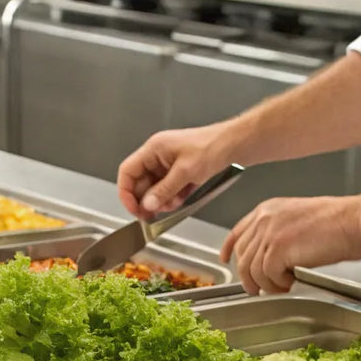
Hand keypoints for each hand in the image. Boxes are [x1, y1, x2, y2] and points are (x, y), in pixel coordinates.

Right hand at [117, 123, 237, 220]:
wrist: (234, 144)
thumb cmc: (212, 148)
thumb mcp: (185, 172)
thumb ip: (164, 190)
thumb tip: (147, 205)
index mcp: (153, 149)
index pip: (127, 171)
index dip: (126, 192)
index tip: (134, 210)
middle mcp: (158, 156)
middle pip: (141, 183)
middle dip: (148, 200)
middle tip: (153, 215)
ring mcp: (169, 164)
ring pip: (156, 189)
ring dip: (163, 200)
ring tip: (176, 202)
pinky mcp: (180, 171)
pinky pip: (169, 189)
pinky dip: (174, 197)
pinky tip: (184, 197)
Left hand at [221, 196, 360, 294]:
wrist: (355, 221)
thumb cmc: (340, 222)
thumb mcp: (300, 220)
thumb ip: (281, 234)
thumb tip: (273, 257)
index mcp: (268, 209)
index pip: (237, 231)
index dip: (229, 249)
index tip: (226, 260)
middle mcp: (264, 219)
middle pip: (242, 256)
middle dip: (249, 277)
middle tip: (261, 289)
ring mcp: (269, 234)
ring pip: (252, 270)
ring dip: (267, 284)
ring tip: (283, 287)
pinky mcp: (278, 250)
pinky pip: (267, 276)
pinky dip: (279, 285)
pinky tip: (293, 281)